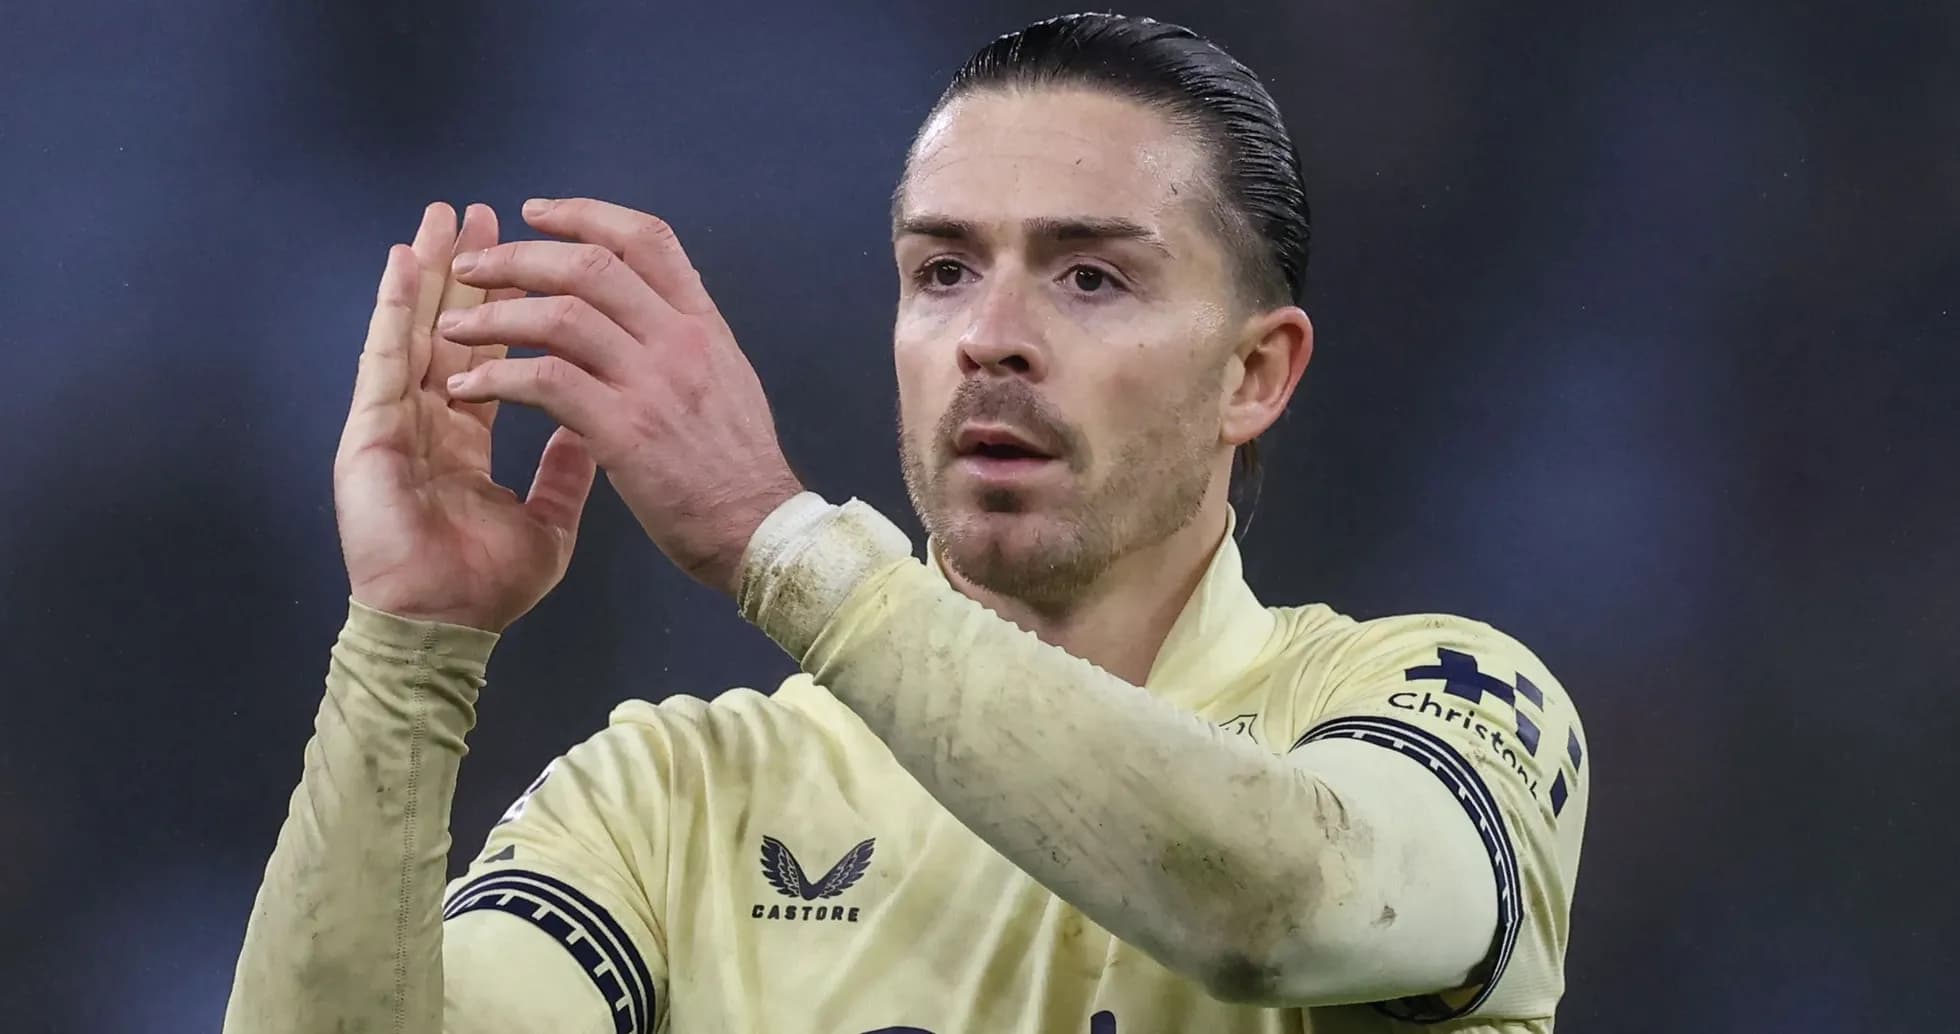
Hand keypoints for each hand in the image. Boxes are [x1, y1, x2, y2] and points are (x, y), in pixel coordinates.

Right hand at [334, 202, 599, 632]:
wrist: (443, 628)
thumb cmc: (483, 587)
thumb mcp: (547, 524)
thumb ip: (568, 472)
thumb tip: (595, 427)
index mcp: (468, 437)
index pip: (496, 355)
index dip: (513, 308)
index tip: (533, 260)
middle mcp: (430, 419)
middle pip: (453, 328)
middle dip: (469, 269)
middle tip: (482, 212)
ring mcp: (397, 422)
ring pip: (414, 329)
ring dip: (427, 272)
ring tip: (439, 219)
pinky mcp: (370, 432)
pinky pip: (382, 359)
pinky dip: (391, 310)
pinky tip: (401, 268)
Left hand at [440, 197, 804, 596]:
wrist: (759, 529)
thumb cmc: (737, 467)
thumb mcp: (727, 380)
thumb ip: (681, 342)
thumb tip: (637, 316)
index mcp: (703, 324)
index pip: (646, 239)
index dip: (585, 215)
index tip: (536, 212)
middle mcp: (680, 340)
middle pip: (590, 266)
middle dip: (518, 257)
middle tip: (472, 269)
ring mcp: (654, 382)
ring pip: (560, 316)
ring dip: (494, 316)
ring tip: (453, 329)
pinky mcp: (626, 430)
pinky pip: (547, 382)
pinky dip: (497, 377)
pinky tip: (467, 387)